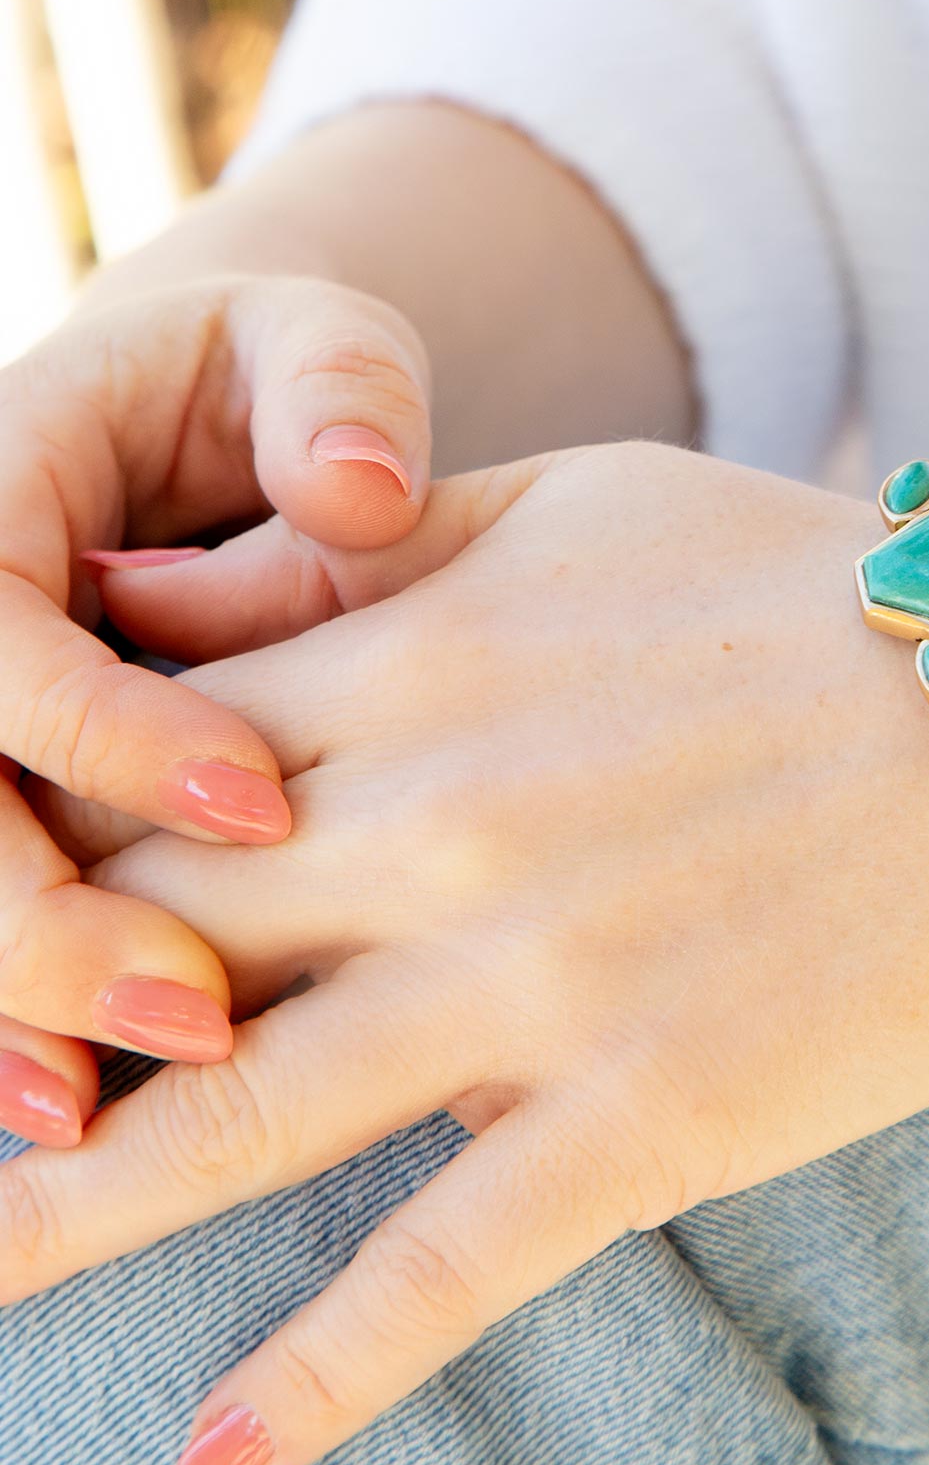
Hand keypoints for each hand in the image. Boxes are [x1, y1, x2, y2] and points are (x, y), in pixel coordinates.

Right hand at [0, 273, 432, 1146]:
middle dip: (32, 916)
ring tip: (92, 1118)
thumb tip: (360, 490)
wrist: (212, 420)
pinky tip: (70, 1113)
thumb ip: (334, 394)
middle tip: (185, 1014)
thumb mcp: (306, 345)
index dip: (107, 730)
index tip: (262, 810)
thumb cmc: (276, 385)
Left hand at [2, 444, 928, 1464]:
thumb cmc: (809, 586)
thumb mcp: (579, 500)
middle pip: (127, 948)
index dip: (14, 839)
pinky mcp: (652, 1107)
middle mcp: (436, 826)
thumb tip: (188, 597)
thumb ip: (376, 542)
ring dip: (55, 1227)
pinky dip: (320, 1377)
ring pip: (227, 1126)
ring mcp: (536, 979)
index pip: (126, 767)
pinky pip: (449, 1266)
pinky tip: (211, 1461)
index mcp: (409, 669)